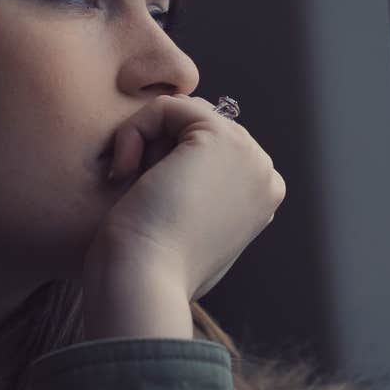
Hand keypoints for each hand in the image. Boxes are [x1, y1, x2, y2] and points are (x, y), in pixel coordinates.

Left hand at [80, 94, 284, 339]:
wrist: (145, 283)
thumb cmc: (154, 274)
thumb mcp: (188, 239)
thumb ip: (199, 206)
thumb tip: (184, 186)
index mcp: (261, 200)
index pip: (208, 152)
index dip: (166, 166)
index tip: (148, 207)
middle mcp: (264, 174)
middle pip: (196, 130)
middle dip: (157, 151)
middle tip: (137, 195)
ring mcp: (249, 154)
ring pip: (181, 115)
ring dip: (144, 141)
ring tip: (131, 183)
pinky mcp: (221, 136)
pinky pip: (167, 106)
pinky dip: (135, 130)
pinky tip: (125, 170)